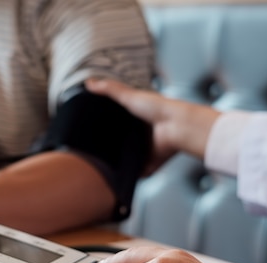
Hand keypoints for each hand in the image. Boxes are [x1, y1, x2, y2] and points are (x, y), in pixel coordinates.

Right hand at [85, 78, 220, 173]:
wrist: (177, 127)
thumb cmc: (158, 108)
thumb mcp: (130, 95)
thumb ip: (110, 89)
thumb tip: (89, 82)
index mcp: (137, 119)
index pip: (117, 123)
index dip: (105, 126)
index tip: (91, 129)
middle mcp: (142, 136)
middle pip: (121, 143)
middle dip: (111, 147)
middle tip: (94, 150)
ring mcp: (146, 151)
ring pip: (128, 159)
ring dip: (119, 162)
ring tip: (101, 165)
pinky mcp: (150, 164)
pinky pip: (137, 172)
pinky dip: (131, 175)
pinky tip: (118, 175)